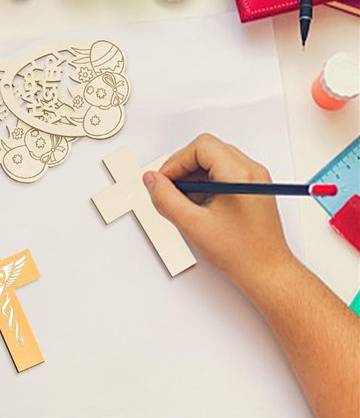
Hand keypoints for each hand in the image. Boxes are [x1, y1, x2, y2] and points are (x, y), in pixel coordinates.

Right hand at [143, 134, 293, 291]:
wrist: (265, 271)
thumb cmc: (241, 252)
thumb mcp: (193, 225)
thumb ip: (166, 199)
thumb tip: (152, 181)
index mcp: (240, 175)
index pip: (201, 147)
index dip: (176, 161)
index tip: (164, 181)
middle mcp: (251, 171)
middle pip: (208, 151)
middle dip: (183, 168)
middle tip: (169, 190)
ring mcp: (254, 180)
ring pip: (215, 162)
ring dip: (193, 177)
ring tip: (184, 202)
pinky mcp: (251, 189)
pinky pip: (223, 175)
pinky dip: (205, 185)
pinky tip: (198, 207)